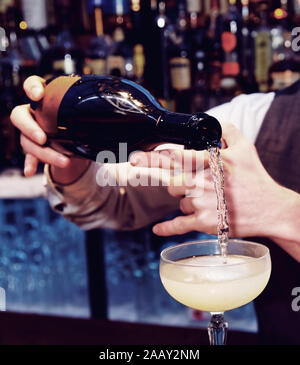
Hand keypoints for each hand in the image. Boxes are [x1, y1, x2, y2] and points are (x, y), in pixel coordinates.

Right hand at [10, 76, 89, 182]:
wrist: (78, 139)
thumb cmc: (82, 120)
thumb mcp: (85, 113)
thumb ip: (90, 111)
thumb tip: (110, 115)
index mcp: (46, 98)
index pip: (32, 85)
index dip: (32, 88)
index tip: (38, 95)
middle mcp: (34, 113)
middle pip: (20, 116)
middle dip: (29, 128)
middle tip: (43, 138)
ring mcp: (31, 131)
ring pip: (27, 141)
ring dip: (44, 153)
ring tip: (65, 161)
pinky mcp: (34, 147)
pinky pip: (29, 156)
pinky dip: (31, 163)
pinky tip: (30, 172)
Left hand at [132, 123, 283, 238]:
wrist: (270, 209)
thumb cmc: (256, 178)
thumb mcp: (246, 147)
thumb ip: (227, 130)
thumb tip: (213, 123)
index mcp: (210, 163)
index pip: (175, 157)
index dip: (152, 156)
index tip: (134, 157)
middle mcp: (202, 183)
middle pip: (171, 182)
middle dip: (170, 181)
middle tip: (170, 177)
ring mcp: (201, 204)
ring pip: (178, 202)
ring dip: (186, 200)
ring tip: (209, 199)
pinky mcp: (204, 223)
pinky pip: (178, 226)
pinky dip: (166, 229)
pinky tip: (157, 229)